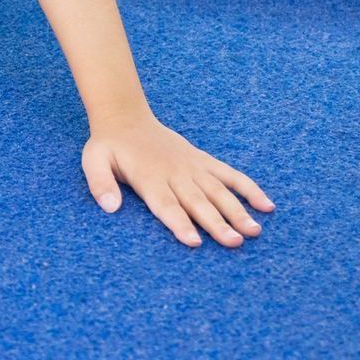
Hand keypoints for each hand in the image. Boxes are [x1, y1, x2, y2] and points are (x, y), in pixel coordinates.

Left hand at [82, 112, 274, 247]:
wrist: (125, 117)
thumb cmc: (109, 147)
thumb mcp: (93, 161)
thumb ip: (100, 184)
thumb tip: (110, 207)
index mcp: (149, 178)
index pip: (166, 204)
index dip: (179, 223)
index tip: (194, 241)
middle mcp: (174, 173)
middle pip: (197, 202)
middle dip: (216, 223)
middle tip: (235, 242)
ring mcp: (192, 166)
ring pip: (218, 190)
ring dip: (237, 210)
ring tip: (255, 230)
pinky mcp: (203, 161)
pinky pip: (229, 174)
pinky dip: (248, 188)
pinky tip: (266, 205)